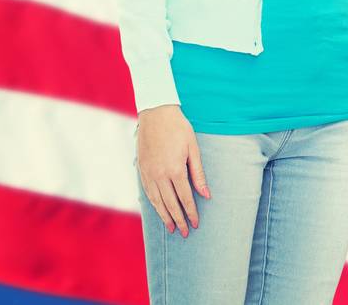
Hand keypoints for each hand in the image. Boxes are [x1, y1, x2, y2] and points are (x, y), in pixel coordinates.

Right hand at [136, 104, 207, 236]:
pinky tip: (159, 211)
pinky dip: (154, 205)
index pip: (185, 198)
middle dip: (179, 219)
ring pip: (157, 202)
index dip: (191, 212)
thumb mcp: (193, 148)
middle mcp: (160, 176)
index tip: (196, 224)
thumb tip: (206, 194)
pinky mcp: (142, 171)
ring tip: (171, 228)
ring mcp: (148, 174)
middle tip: (185, 232)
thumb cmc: (179, 128)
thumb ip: (198, 173)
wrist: (156, 114)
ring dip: (165, 216)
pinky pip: (148, 193)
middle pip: (170, 204)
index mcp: (175, 170)